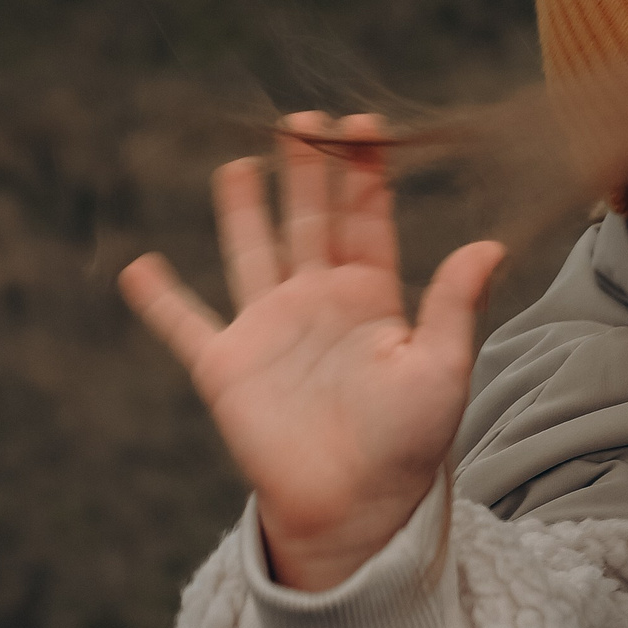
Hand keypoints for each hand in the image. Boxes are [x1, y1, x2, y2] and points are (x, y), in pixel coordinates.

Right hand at [119, 112, 505, 591]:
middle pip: (309, 221)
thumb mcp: (442, 367)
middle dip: (307, 171)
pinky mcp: (226, 367)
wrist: (356, 508)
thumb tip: (489, 245)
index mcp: (373, 298)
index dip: (364, 174)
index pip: (366, 220)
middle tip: (303, 120)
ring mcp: (270, 331)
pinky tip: (138, 268)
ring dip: (243, 210)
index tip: (363, 124)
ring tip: (237, 163)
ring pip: (252, 253)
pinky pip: (185, 325)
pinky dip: (160, 299)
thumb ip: (456, 304)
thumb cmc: (409, 443)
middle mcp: (319, 304)